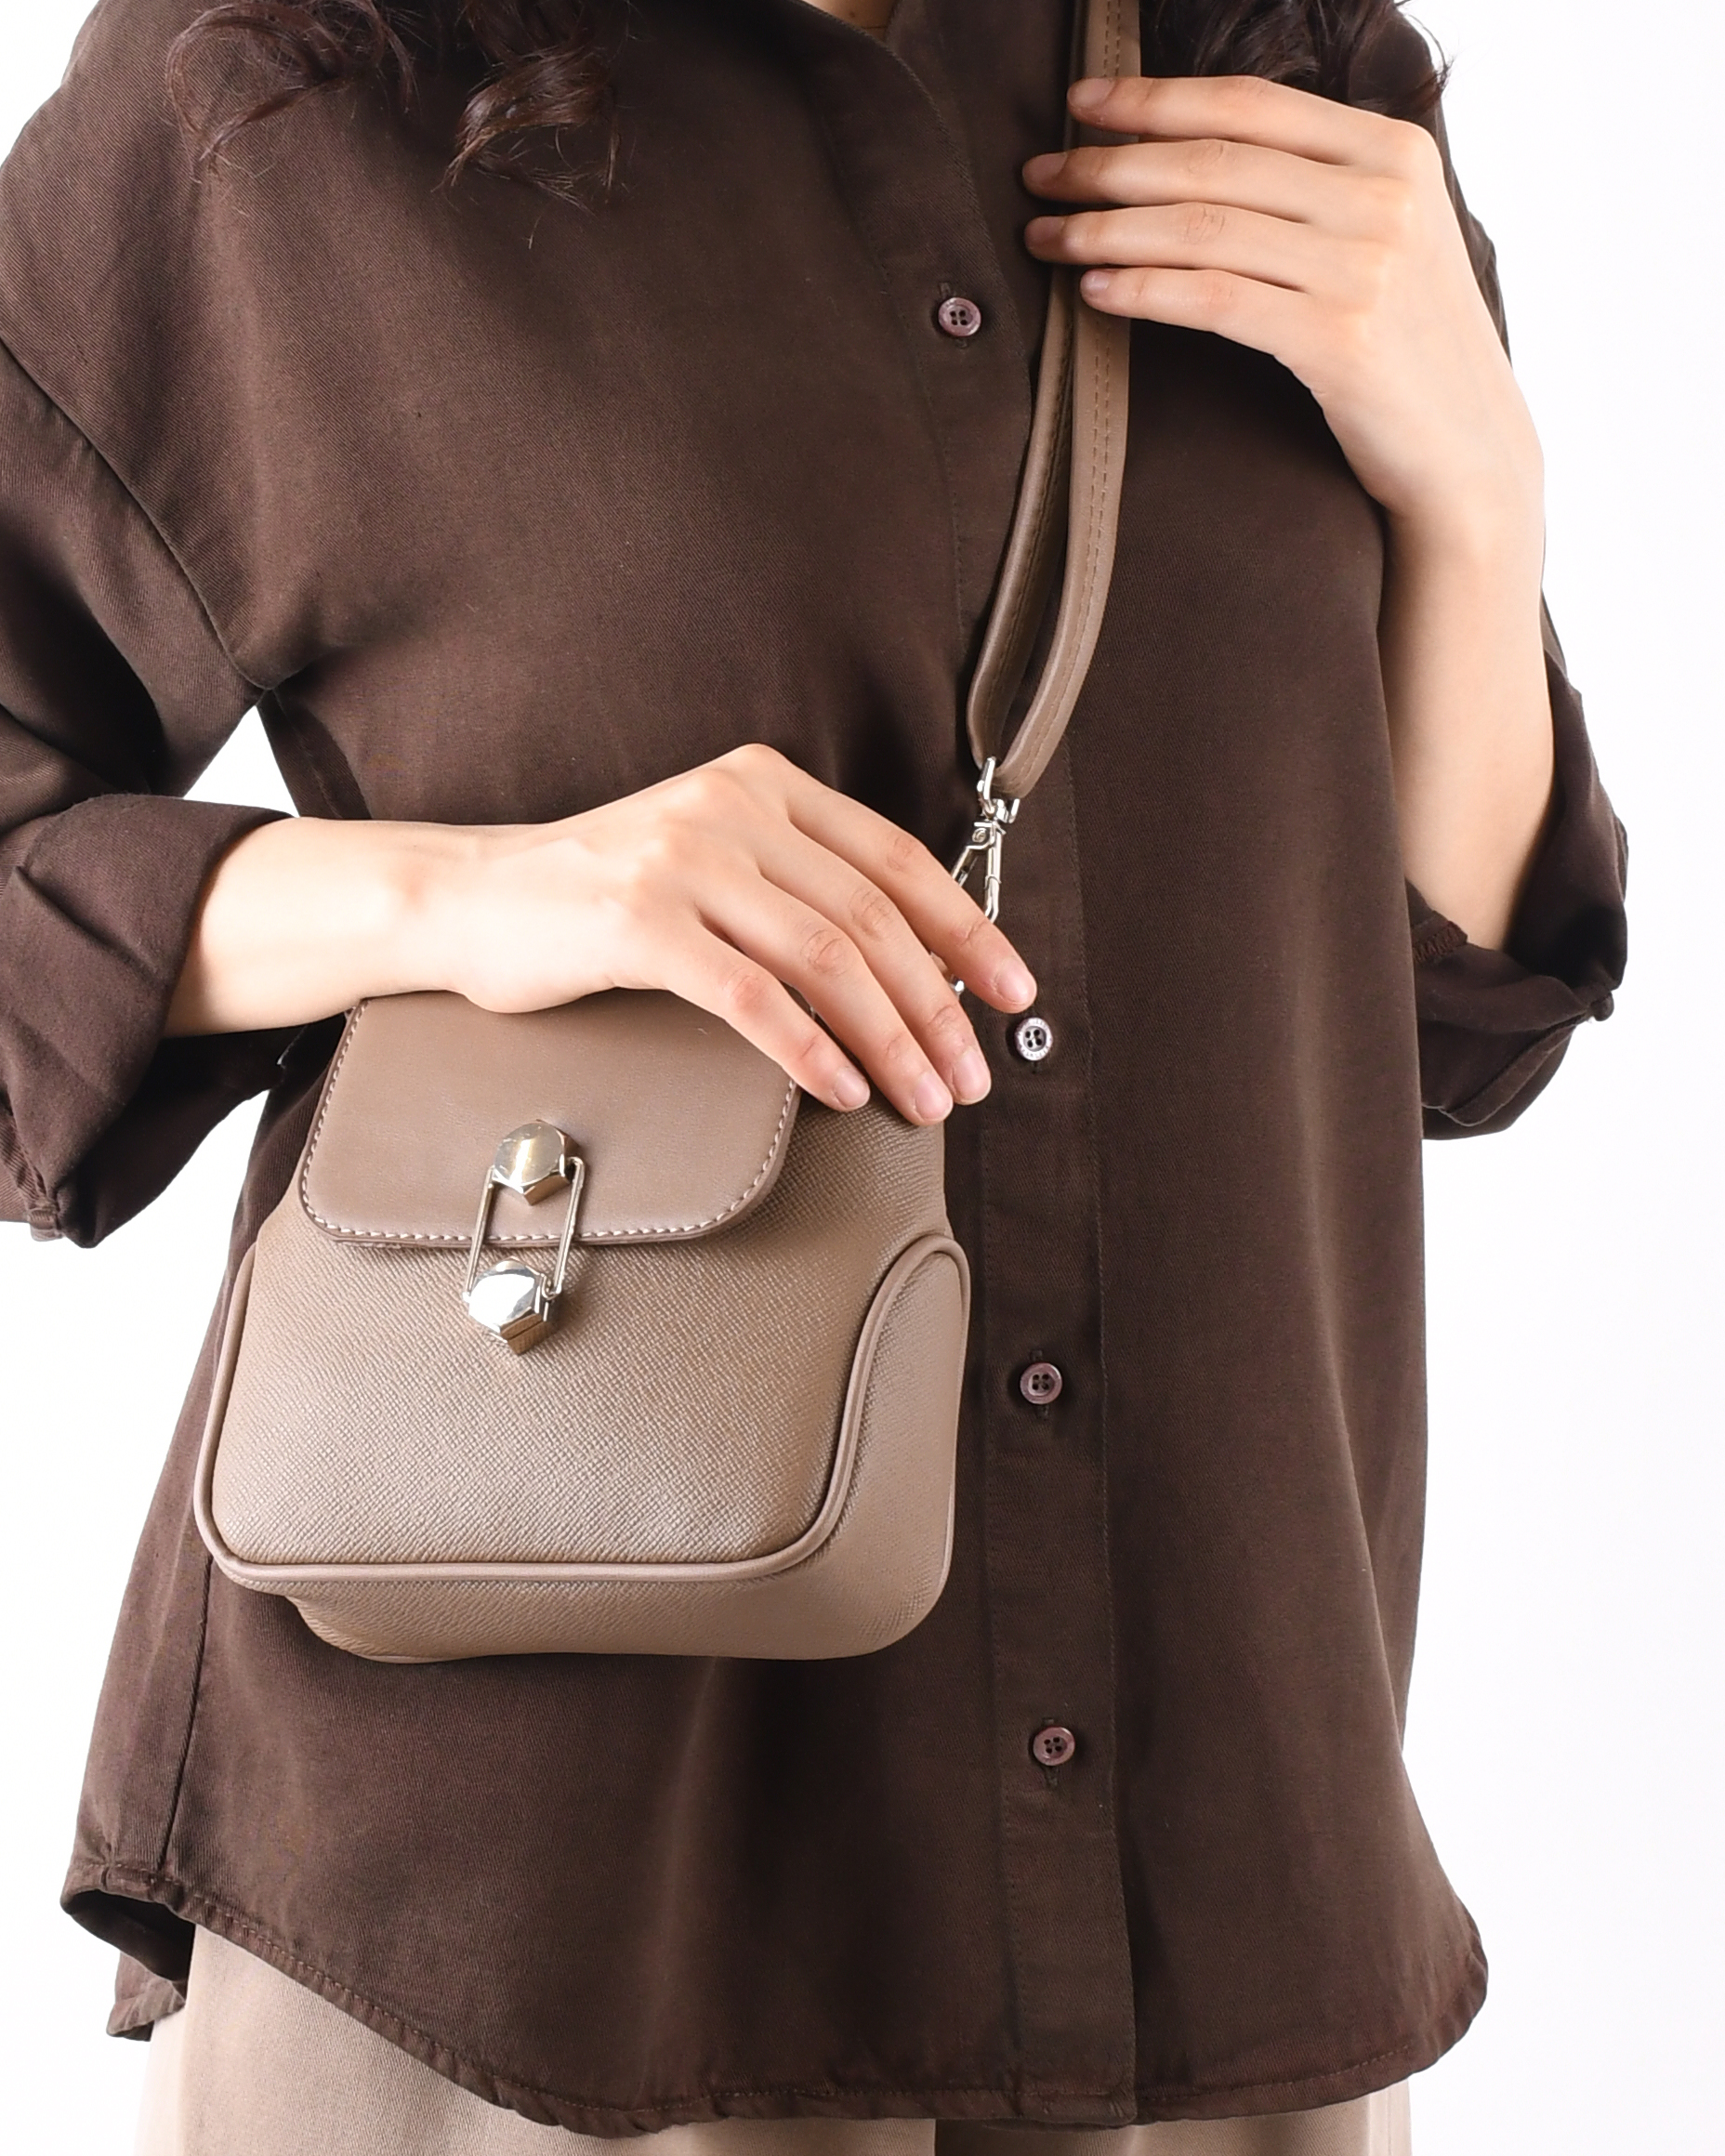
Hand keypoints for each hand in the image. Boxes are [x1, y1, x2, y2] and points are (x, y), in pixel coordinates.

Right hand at [171, 745, 1036, 1125]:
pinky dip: (809, 1048)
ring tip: (922, 1099)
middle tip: (969, 1077)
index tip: (1012, 992)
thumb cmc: (596, 898)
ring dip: (890, 1040)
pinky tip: (842, 1089)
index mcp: (763, 784)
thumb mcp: (710, 862)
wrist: (469, 899)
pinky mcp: (638, 921)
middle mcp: (732, 808)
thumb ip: (796, 888)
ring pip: (826, 959)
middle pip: (872, 918)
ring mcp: (683, 860)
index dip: (967, 930)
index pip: (897, 859)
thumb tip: (911, 968)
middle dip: (938, 1008)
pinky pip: (751, 995)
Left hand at [1023, 75, 1543, 550]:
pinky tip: (1094, 291)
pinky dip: (1145, 290)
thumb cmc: (1406, 348)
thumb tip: (1202, 150)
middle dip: (1111, 165)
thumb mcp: (1384, 238)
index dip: (1157, 97)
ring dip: (1109, 229)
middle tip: (1039, 177)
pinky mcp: (1340, 340)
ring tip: (1048, 238)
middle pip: (1215, 162)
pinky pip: (1216, 300)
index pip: (1251, 104)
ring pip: (1205, 228)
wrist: (1468, 453)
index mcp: (1393, 150)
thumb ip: (1319, 185)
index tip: (1082, 104)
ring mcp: (1365, 266)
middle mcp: (1383, 196)